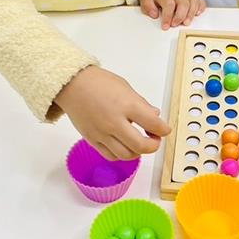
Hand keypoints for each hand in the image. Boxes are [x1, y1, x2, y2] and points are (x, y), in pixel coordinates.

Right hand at [54, 65, 170, 159]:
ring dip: (138, 152)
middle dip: (153, 146)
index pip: (153, 124)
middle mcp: (115, 122)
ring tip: (139, 143)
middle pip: (141, 145)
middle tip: (155, 139)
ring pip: (126, 155)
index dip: (163, 129)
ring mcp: (102, 133)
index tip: (165, 129)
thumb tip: (155, 116)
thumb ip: (141, 104)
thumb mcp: (126, 87)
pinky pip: (111, 155)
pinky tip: (125, 146)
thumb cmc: (100, 82)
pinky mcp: (92, 140)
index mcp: (127, 105)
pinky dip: (121, 155)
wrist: (73, 85)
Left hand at [140, 0, 206, 28]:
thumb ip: (147, 5)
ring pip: (193, 2)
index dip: (168, 17)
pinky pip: (200, 0)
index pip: (169, 4)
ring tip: (186, 22)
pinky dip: (200, 7)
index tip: (165, 26)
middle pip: (183, 3)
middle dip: (180, 16)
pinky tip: (197, 14)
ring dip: (191, 14)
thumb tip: (154, 14)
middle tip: (175, 24)